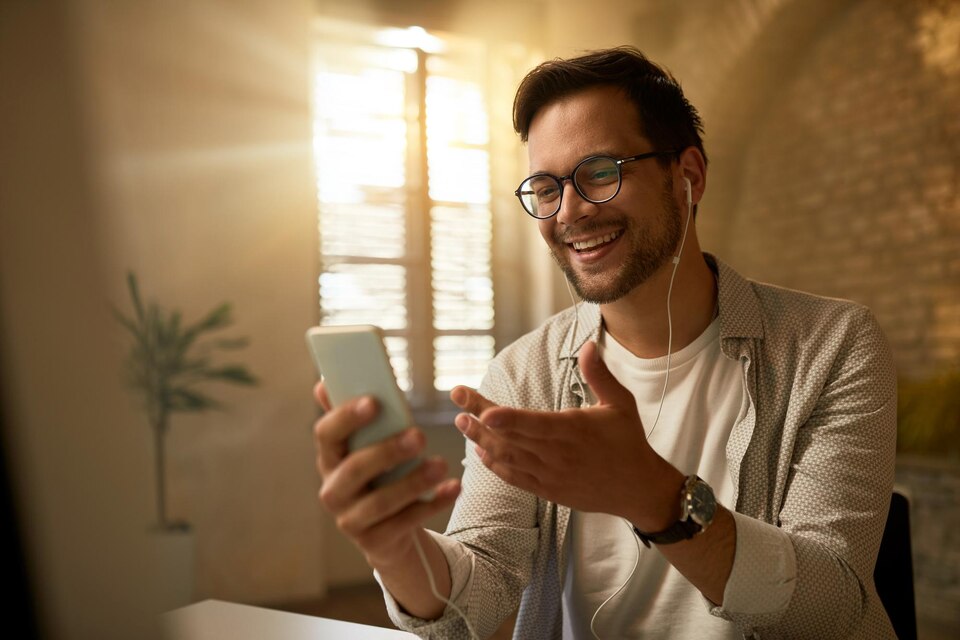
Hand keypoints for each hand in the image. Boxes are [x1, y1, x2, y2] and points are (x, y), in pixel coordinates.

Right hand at [312, 381, 460, 569]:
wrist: (385, 532)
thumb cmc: (378, 476)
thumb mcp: (366, 448)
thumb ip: (354, 419)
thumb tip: (324, 384)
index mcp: (329, 459)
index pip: (326, 435)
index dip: (347, 417)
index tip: (375, 401)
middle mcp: (333, 491)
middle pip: (355, 469)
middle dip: (388, 451)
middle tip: (420, 436)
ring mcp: (350, 520)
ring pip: (381, 502)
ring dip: (414, 481)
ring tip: (442, 465)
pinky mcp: (374, 542)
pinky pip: (405, 523)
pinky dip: (432, 505)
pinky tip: (453, 488)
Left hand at [451, 342, 681, 530]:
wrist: (638, 490)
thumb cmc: (629, 442)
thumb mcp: (621, 404)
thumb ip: (599, 376)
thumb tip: (587, 345)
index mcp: (573, 430)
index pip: (533, 424)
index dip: (507, 419)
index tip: (482, 411)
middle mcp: (557, 454)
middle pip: (511, 436)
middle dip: (480, 416)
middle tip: (457, 397)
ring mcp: (550, 475)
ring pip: (507, 457)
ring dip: (480, 440)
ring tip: (461, 421)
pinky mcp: (547, 490)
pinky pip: (515, 478)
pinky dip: (495, 465)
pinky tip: (480, 451)